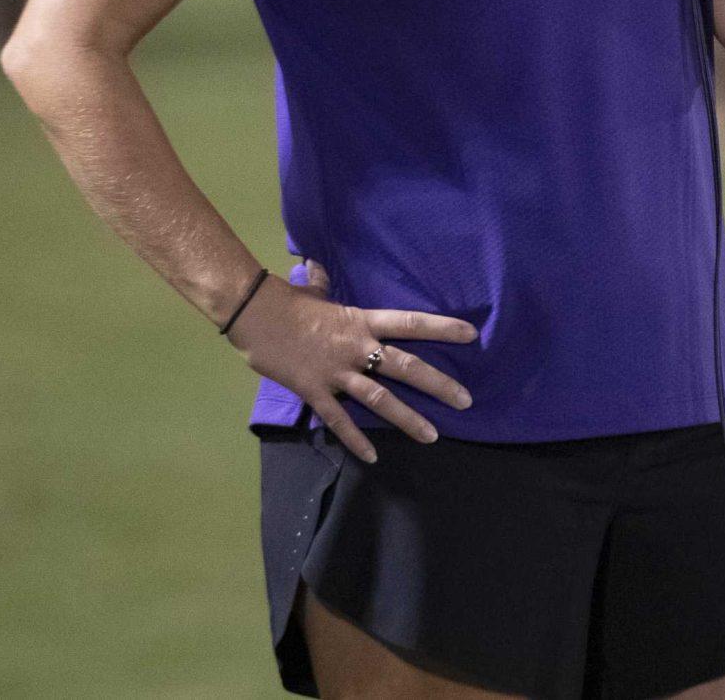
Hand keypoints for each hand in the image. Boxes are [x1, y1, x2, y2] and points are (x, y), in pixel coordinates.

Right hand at [227, 261, 476, 463]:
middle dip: (438, 385)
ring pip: (380, 399)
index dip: (442, 329)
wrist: (253, 315)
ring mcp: (337, 372)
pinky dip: (355, 439)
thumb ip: (322, 284)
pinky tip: (372, 457)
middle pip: (406, 367)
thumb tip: (316, 268)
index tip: (470, 335)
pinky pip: (339, 420)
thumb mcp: (312, 291)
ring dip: (408, 419)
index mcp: (361, 321)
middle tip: (465, 401)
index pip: (410, 323)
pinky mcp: (315, 391)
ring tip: (432, 436)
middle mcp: (357, 347)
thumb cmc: (285, 301)